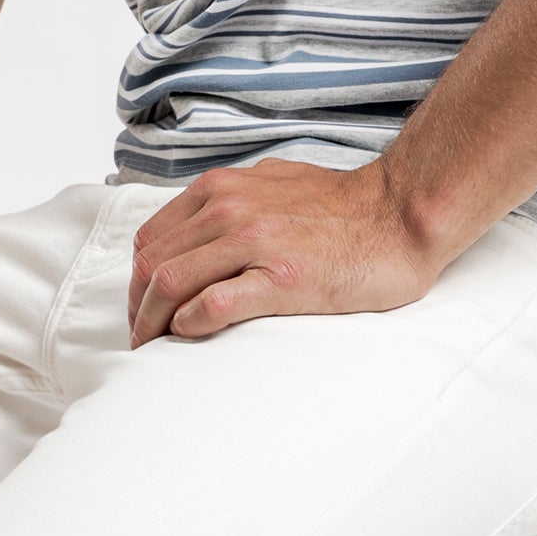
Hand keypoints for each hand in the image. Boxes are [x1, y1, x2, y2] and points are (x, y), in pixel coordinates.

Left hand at [126, 156, 439, 344]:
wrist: (399, 215)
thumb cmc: (342, 206)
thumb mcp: (272, 184)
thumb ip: (231, 203)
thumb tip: (197, 236)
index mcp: (222, 189)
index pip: (150, 239)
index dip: (137, 281)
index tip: (144, 310)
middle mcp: (229, 209)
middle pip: (151, 266)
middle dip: (138, 309)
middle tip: (144, 340)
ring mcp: (253, 242)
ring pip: (170, 284)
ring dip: (154, 324)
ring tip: (158, 351)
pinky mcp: (281, 279)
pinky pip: (212, 306)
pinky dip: (189, 326)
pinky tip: (192, 339)